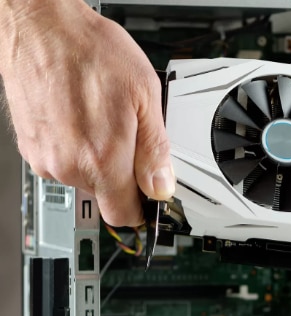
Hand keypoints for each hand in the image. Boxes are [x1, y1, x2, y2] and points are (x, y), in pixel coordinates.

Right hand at [0, 1, 174, 225]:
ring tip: (103, 118)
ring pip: (83, 176)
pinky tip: (82, 115)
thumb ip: (156, 150)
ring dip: (97, 157)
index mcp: (101, 160)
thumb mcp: (146, 97)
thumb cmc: (91, 52)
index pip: (123, 215)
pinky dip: (75, 145)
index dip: (142, 208)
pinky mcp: (29, 144)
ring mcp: (43, 156)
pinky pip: (61, 159)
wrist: (42, 26)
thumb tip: (162, 186)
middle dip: (122, 173)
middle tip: (129, 137)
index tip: (150, 196)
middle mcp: (67, 165)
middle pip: (105, 193)